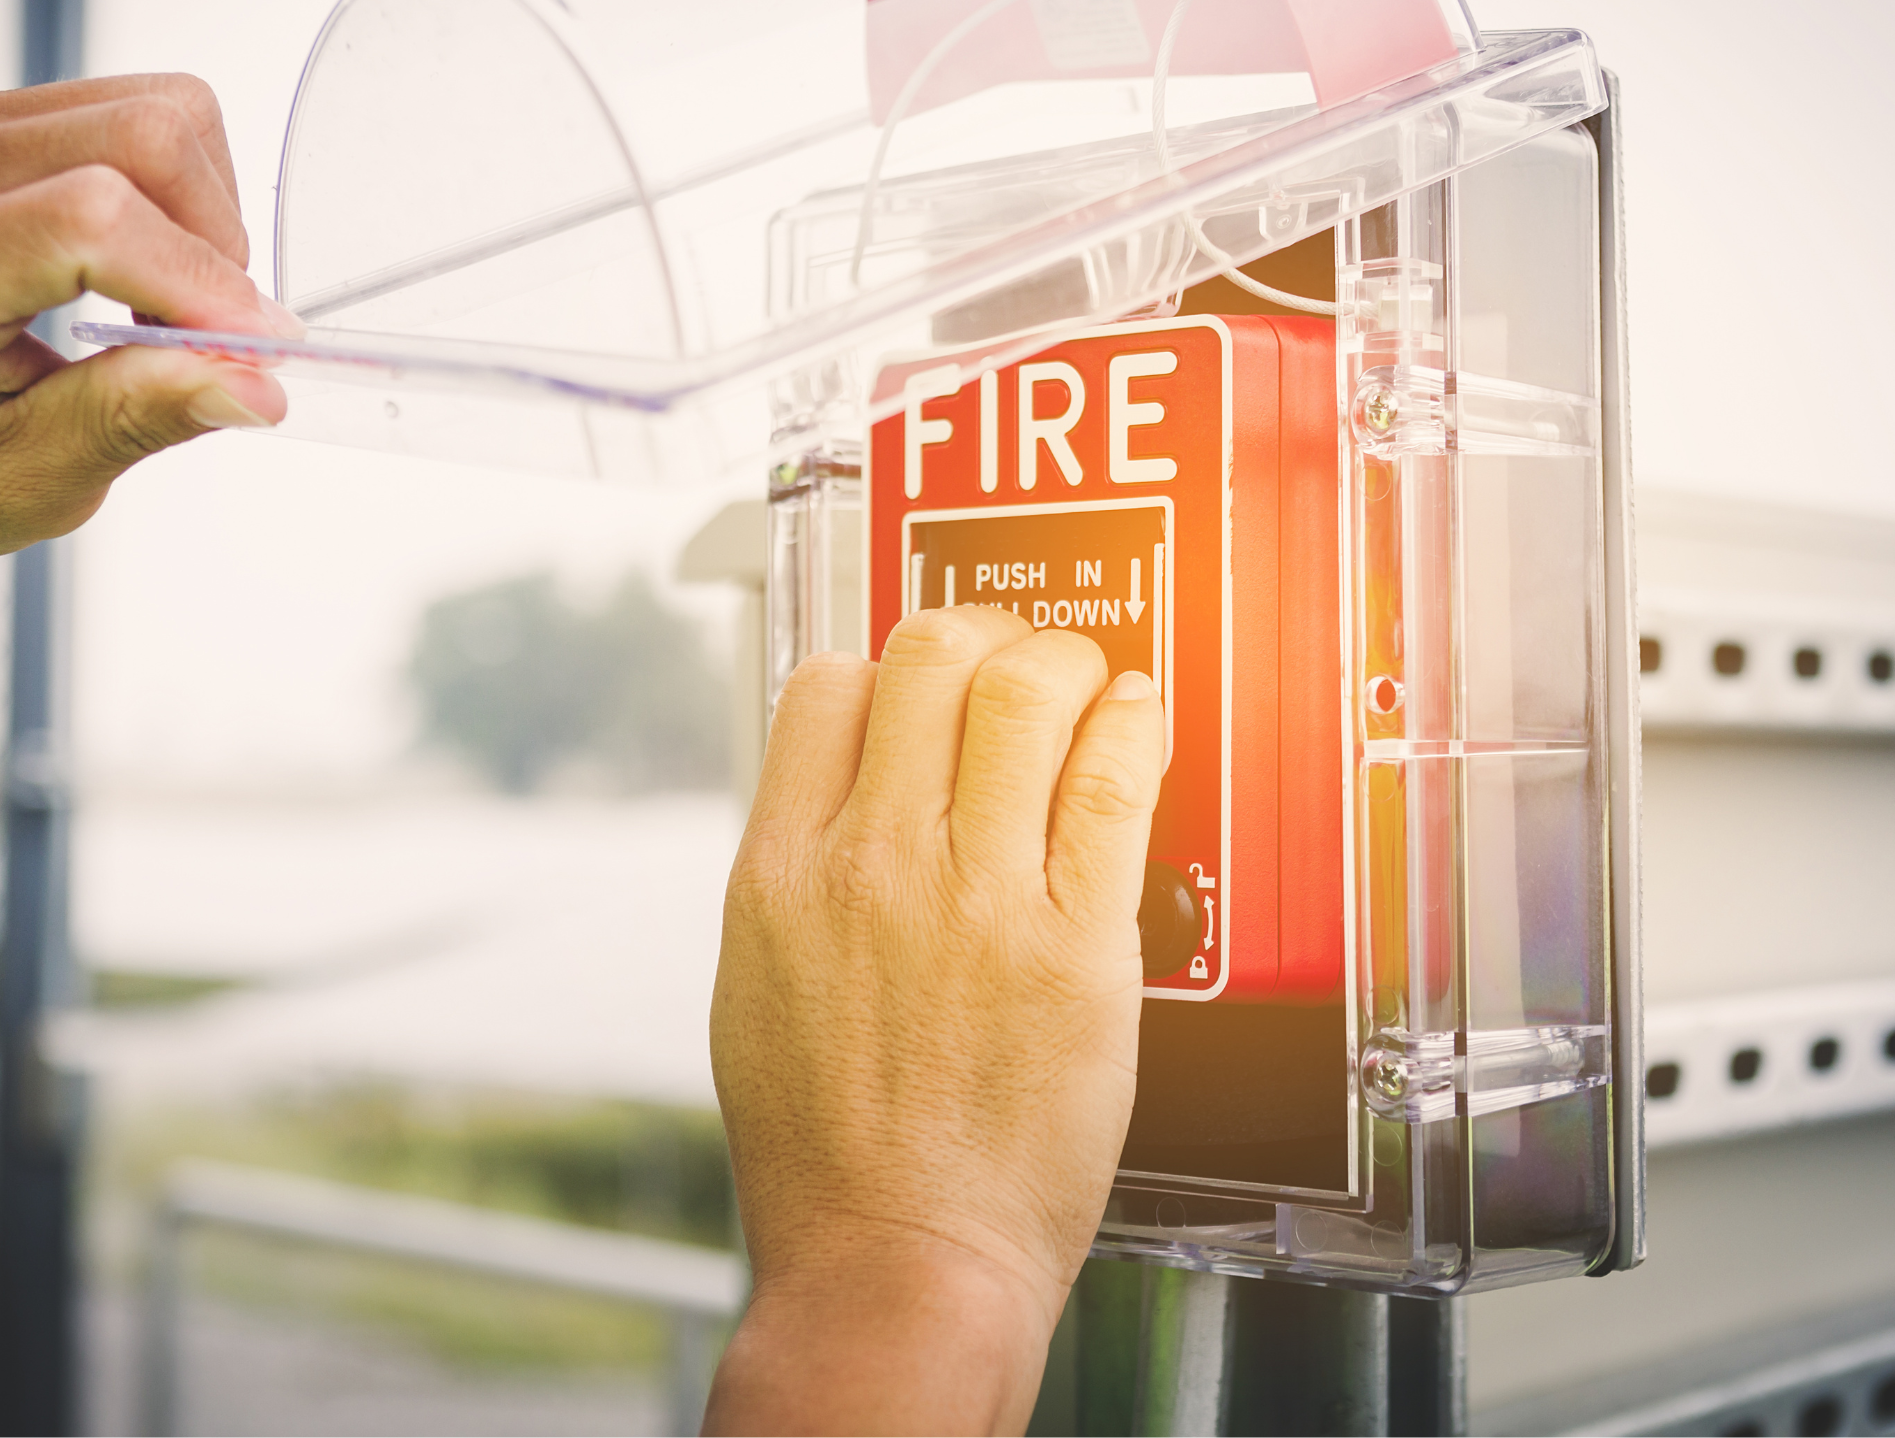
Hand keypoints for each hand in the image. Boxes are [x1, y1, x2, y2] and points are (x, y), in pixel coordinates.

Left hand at [0, 74, 297, 562]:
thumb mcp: (19, 482)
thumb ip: (133, 420)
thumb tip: (251, 384)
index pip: (89, 220)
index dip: (197, 283)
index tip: (248, 356)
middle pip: (142, 137)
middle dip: (216, 245)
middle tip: (206, 337)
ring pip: (160, 112)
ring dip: (203, 217)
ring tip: (168, 304)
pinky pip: (142, 112)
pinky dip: (181, 195)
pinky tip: (146, 266)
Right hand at [706, 609, 1165, 1434]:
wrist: (900, 1261)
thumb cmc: (829, 1156)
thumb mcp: (757, 990)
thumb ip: (796, 878)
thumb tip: (839, 794)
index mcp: (779, 873)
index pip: (827, 685)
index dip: (884, 664)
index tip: (923, 682)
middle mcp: (870, 863)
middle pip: (929, 656)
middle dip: (981, 634)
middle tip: (1015, 660)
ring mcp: (975, 897)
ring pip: (1025, 689)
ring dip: (1066, 661)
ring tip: (1087, 683)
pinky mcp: (1076, 943)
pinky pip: (1111, 780)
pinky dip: (1133, 722)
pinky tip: (1137, 718)